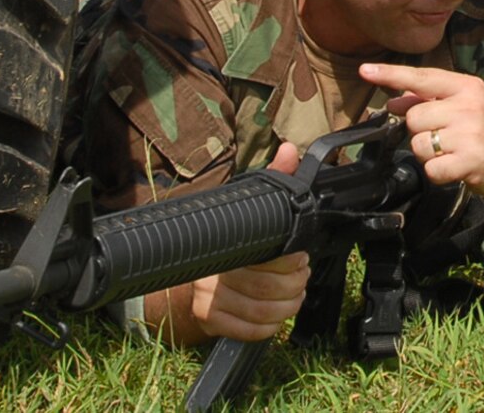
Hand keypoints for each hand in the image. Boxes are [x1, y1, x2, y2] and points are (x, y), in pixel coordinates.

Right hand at [187, 142, 310, 341]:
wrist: (182, 270)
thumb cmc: (225, 237)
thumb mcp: (247, 206)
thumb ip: (273, 180)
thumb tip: (289, 151)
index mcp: (226, 241)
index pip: (267, 257)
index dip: (293, 260)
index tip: (300, 256)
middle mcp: (212, 271)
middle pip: (267, 287)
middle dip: (295, 283)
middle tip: (301, 275)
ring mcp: (208, 299)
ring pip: (262, 312)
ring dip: (288, 305)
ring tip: (295, 294)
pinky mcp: (209, 321)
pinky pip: (250, 331)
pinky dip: (270, 326)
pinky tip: (276, 314)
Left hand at [361, 62, 483, 200]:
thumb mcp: (463, 107)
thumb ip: (428, 101)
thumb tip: (391, 103)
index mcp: (465, 87)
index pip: (421, 78)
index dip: (391, 75)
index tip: (365, 71)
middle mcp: (468, 106)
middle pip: (413, 117)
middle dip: (420, 131)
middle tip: (443, 137)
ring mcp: (469, 133)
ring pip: (419, 144)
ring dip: (428, 154)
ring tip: (451, 153)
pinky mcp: (470, 161)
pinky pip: (431, 169)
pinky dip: (437, 173)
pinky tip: (455, 168)